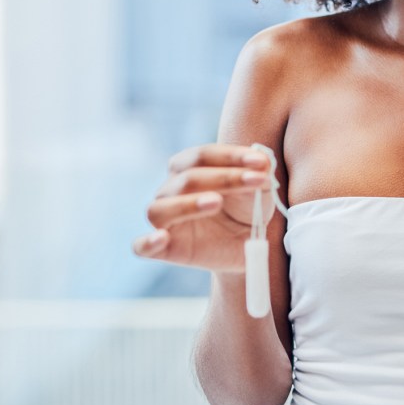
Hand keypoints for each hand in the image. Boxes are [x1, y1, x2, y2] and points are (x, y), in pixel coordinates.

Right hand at [131, 143, 276, 272]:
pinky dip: (147, 242)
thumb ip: (259, 175)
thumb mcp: (259, 192)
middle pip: (186, 178)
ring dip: (188, 204)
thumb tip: (262, 160)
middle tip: (255, 180)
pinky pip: (141, 246)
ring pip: (161, 208)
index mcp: (188, 168)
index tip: (260, 162)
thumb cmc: (246, 210)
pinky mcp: (163, 249)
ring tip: (216, 202)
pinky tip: (162, 238)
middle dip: (223, 177)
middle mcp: (170, 190)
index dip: (230, 156)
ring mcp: (164, 220)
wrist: (246, 246)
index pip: (201, 155)